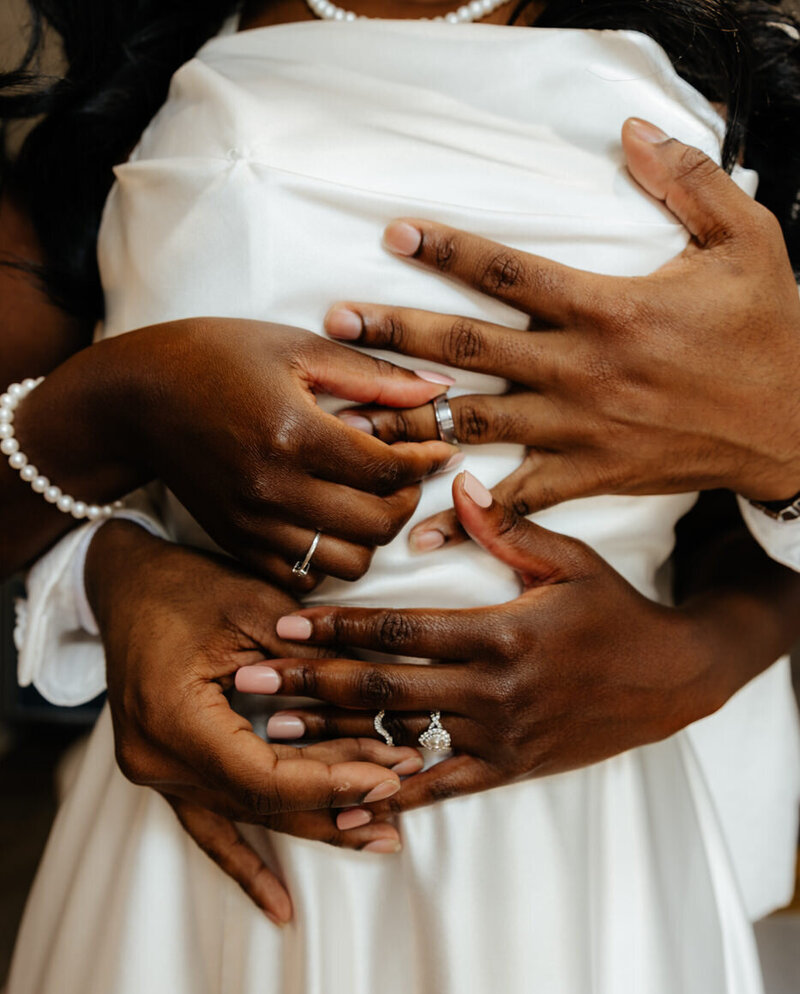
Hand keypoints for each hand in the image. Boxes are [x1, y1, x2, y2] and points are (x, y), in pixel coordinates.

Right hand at [15, 318, 457, 587]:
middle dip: (407, 501)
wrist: (137, 400)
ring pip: (347, 564)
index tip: (441, 450)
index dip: (427, 463)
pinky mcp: (238, 546)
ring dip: (371, 537)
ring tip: (368, 502)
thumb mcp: (296, 348)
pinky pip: (305, 578)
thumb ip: (373, 376)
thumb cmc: (216, 359)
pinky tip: (330, 523)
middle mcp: (274, 489)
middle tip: (406, 476)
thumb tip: (438, 391)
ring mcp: (254, 525)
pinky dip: (329, 559)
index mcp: (293, 432)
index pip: (387, 470)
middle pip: (377, 526)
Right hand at [86, 521, 421, 922]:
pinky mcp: (166, 775)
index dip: (330, 784)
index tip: (389, 776)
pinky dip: (248, 866)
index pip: (264, 775)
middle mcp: (157, 760)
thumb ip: (310, 660)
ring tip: (380, 839)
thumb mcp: (252, 607)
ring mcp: (156, 775)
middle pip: (263, 802)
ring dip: (313, 828)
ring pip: (248, 817)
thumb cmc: (184, 585)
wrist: (123, 584)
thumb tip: (380, 701)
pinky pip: (211, 830)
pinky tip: (282, 908)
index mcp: (172, 718)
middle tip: (402, 799)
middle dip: (337, 801)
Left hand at [248, 472, 724, 814]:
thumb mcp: (569, 560)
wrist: (670, 682)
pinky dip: (389, 799)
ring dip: (330, 739)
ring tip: (270, 735)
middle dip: (308, 682)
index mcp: (500, 633)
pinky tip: (342, 808)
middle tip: (246, 680)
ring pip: (398, 740)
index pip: (398, 630)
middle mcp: (492, 690)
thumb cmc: (616, 613)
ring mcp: (498, 737)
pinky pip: (439, 789)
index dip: (333, 626)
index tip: (279, 621)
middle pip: (381, 687)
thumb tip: (455, 483)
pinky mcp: (507, 769)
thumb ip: (507, 527)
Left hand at [324, 119, 799, 551]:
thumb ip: (689, 181)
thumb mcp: (747, 240)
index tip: (394, 233)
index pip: (510, 272)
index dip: (447, 249)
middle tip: (335, 319)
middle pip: (470, 347)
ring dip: (410, 416)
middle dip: (396, 330)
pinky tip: (414, 530)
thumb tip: (633, 132)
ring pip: (477, 421)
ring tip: (351, 414)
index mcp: (609, 309)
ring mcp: (579, 431)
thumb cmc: (769, 333)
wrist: (791, 428)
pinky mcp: (587, 476)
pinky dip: (465, 515)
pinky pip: (514, 499)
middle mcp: (581, 371)